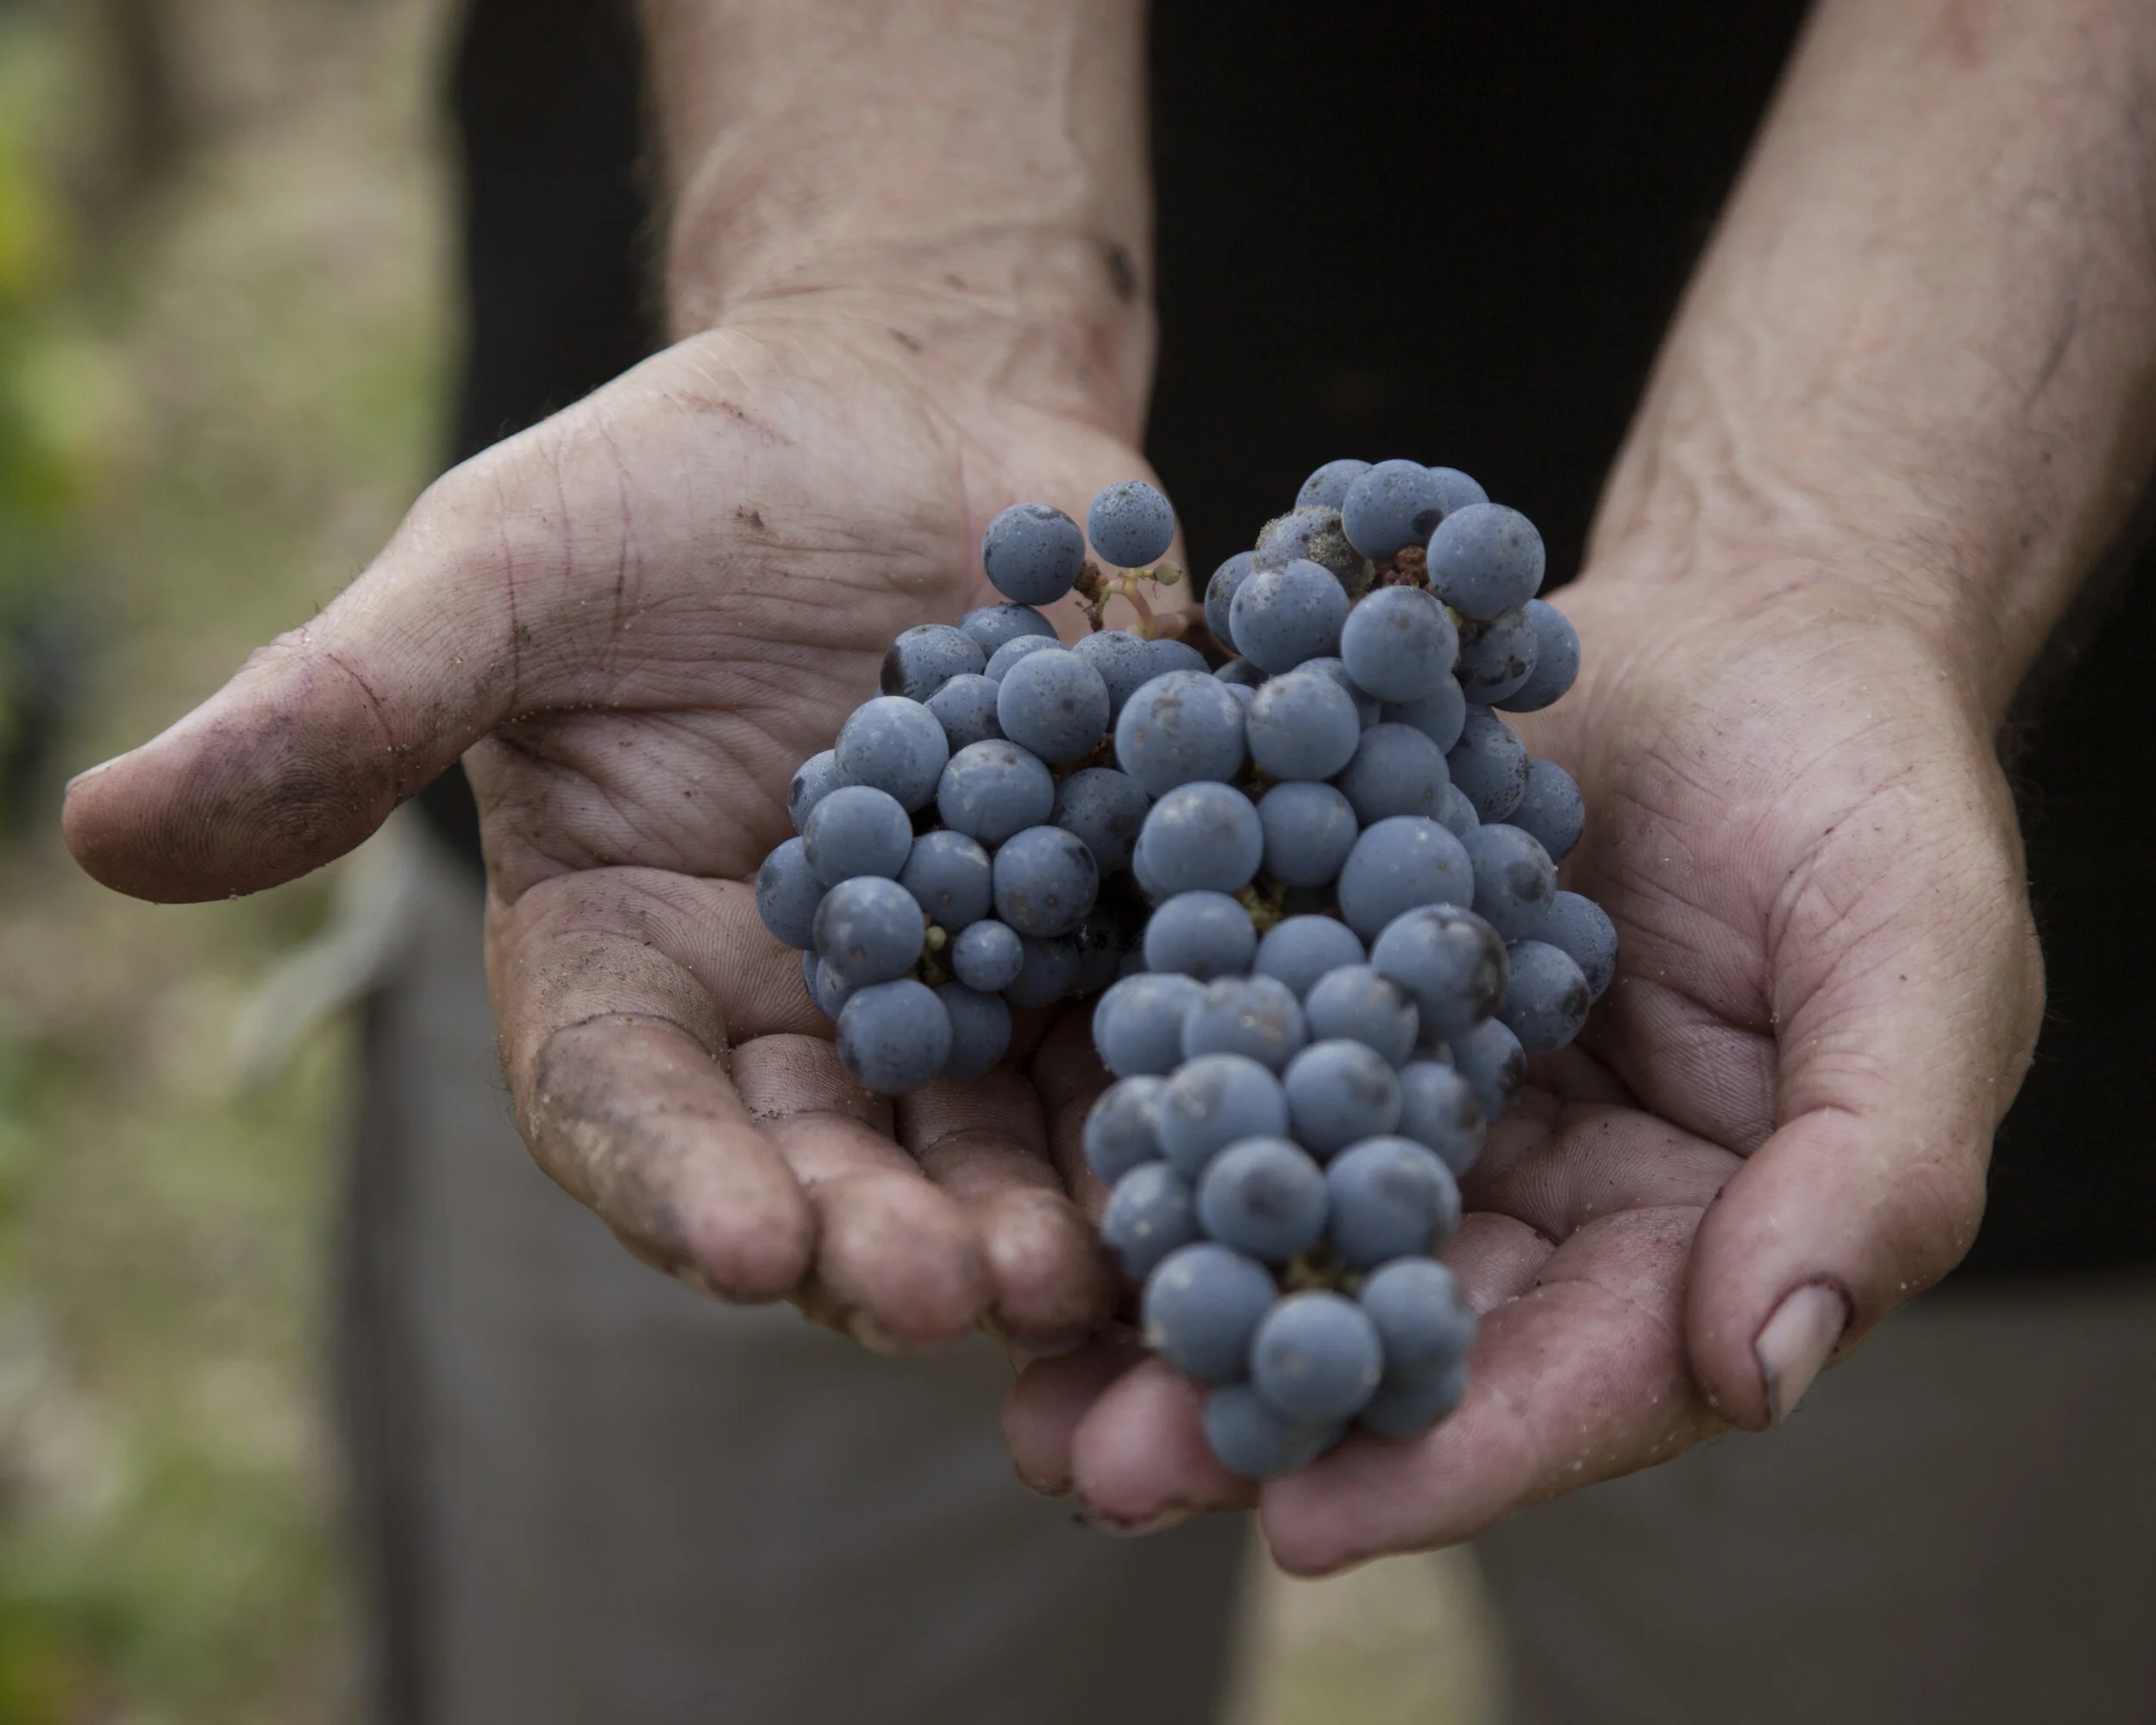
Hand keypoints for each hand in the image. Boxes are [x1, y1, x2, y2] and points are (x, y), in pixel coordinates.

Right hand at [62, 316, 1159, 1353]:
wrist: (908, 401)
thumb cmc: (678, 482)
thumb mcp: (505, 570)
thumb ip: (350, 707)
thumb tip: (102, 830)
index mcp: (631, 953)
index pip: (629, 1105)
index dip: (678, 1181)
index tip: (742, 1242)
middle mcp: (792, 1003)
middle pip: (823, 1156)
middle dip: (876, 1234)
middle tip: (936, 1296)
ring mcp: (960, 976)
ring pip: (987, 1133)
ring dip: (1032, 1209)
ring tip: (1079, 1271)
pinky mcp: (1102, 922)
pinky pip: (1132, 1031)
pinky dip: (1164, 1091)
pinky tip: (1218, 1137)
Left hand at [1005, 563, 2041, 1567]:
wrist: (1745, 629)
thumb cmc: (1866, 794)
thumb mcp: (1920, 959)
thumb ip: (1874, 1166)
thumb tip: (1764, 1370)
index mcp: (1684, 1240)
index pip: (1574, 1380)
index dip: (1450, 1456)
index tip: (1306, 1523)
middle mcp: (1530, 1201)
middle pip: (1393, 1329)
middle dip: (1251, 1403)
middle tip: (1103, 1469)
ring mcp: (1415, 1096)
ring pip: (1287, 1221)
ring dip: (1159, 1303)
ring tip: (1024, 1383)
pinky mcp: (1328, 986)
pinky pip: (1234, 1063)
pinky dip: (1142, 1128)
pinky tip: (1037, 1173)